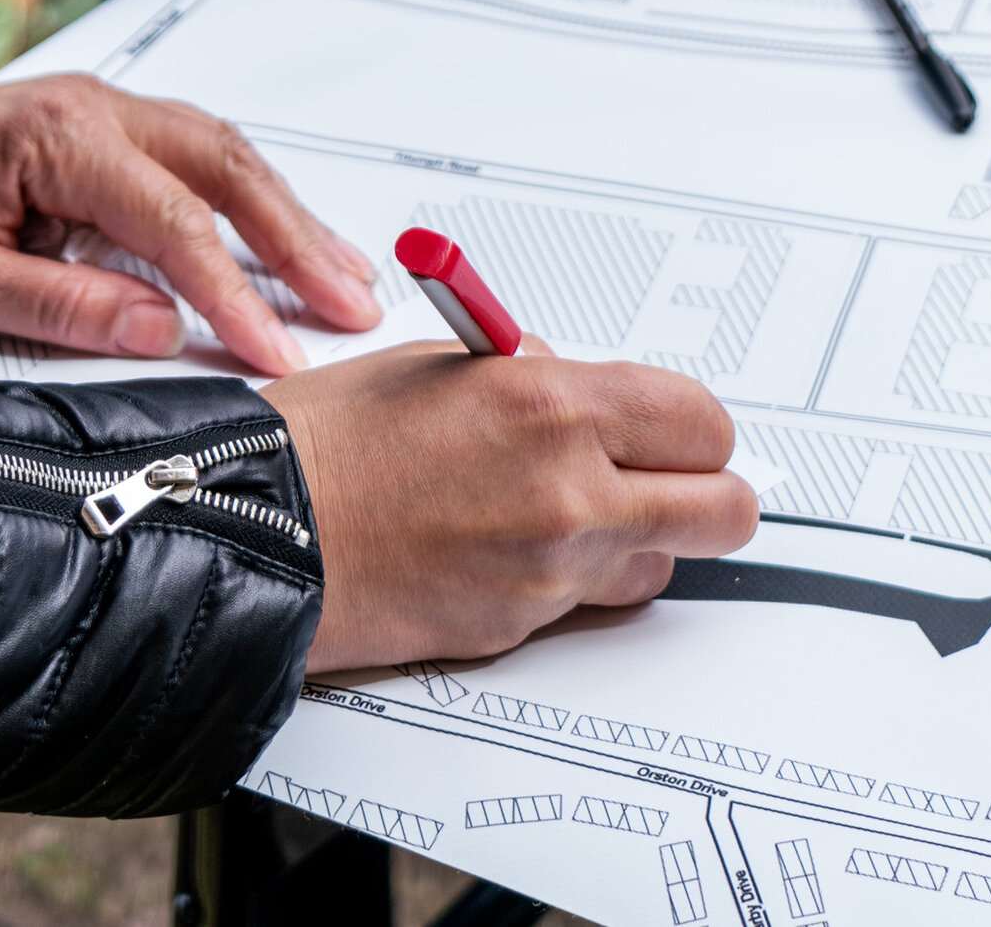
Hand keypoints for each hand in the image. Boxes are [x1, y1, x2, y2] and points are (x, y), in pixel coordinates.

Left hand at [0, 79, 381, 373]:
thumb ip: (57, 305)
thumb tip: (161, 330)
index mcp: (59, 137)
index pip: (174, 221)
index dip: (235, 293)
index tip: (282, 353)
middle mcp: (94, 107)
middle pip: (224, 165)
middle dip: (297, 236)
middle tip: (354, 303)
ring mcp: (99, 110)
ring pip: (220, 152)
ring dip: (285, 212)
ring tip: (343, 272)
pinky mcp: (95, 130)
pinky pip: (192, 156)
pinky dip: (245, 197)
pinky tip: (278, 234)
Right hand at [271, 340, 757, 671]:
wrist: (269, 524)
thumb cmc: (342, 436)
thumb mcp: (458, 363)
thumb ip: (546, 379)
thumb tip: (597, 398)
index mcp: (557, 406)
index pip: (703, 424)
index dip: (694, 427)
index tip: (674, 427)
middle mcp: (571, 493)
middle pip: (721, 510)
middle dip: (703, 491)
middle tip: (665, 477)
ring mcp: (550, 571)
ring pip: (659, 565)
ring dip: (636, 539)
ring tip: (567, 509)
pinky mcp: (520, 627)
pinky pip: (588, 602)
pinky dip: (572, 577)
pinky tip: (512, 543)